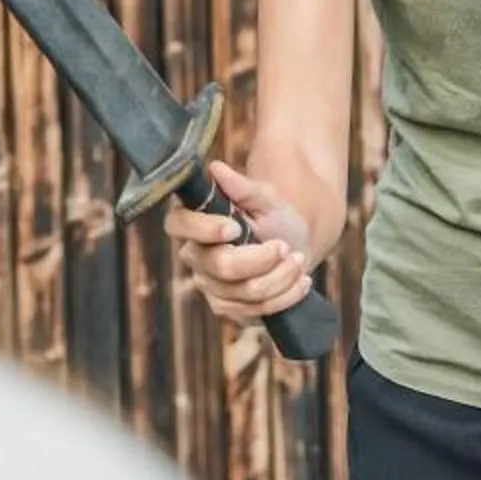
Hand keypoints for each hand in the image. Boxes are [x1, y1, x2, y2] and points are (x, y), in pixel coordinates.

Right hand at [164, 159, 314, 327]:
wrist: (293, 247)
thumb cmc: (274, 217)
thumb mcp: (266, 198)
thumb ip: (241, 186)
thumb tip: (215, 169)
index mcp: (193, 221)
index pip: (179, 224)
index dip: (205, 229)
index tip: (234, 227)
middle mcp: (194, 255)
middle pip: (221, 266)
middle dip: (261, 259)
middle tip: (284, 246)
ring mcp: (209, 285)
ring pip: (245, 291)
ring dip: (280, 276)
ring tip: (297, 259)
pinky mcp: (227, 308)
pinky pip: (256, 310)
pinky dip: (285, 295)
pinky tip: (301, 282)